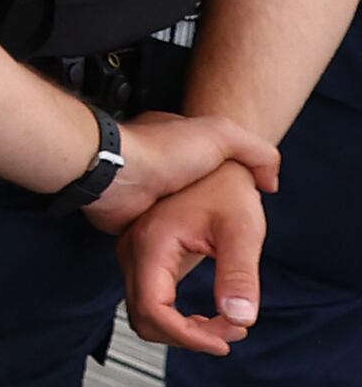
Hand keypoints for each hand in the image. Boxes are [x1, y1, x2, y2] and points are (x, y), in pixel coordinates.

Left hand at [88, 108, 280, 236]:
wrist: (116, 176)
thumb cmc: (161, 151)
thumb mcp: (222, 136)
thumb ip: (256, 152)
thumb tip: (270, 183)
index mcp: (178, 142)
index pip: (213, 160)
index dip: (231, 178)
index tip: (246, 197)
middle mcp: (160, 166)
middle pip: (197, 193)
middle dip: (211, 209)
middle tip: (229, 226)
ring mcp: (146, 194)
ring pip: (178, 218)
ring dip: (191, 228)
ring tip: (212, 243)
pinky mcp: (135, 221)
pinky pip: (159, 237)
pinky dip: (172, 245)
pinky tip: (186, 250)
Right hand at [122, 165, 271, 353]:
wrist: (214, 163)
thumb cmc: (226, 189)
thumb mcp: (242, 231)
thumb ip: (240, 277)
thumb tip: (241, 320)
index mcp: (152, 246)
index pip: (153, 311)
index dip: (187, 337)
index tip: (225, 342)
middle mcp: (133, 252)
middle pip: (143, 318)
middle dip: (187, 336)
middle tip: (231, 333)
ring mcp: (134, 254)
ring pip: (144, 313)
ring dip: (182, 328)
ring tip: (225, 324)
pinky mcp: (143, 257)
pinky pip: (150, 300)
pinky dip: (177, 316)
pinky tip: (209, 313)